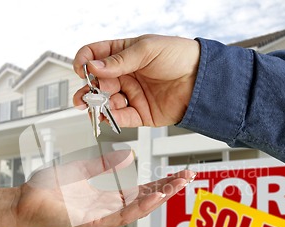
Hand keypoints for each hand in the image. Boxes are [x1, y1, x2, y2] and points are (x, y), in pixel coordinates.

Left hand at [14, 150, 195, 226]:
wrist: (24, 201)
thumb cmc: (49, 187)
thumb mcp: (82, 169)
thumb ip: (105, 164)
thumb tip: (130, 155)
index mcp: (109, 198)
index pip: (142, 190)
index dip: (162, 183)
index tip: (179, 174)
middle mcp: (109, 210)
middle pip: (145, 200)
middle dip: (168, 190)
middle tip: (188, 178)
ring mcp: (102, 219)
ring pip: (137, 210)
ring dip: (158, 198)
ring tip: (176, 186)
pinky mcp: (92, 225)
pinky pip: (119, 216)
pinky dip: (138, 207)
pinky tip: (153, 197)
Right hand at [73, 34, 199, 127]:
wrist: (203, 79)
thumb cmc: (180, 56)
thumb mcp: (147, 49)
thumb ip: (119, 60)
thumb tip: (94, 67)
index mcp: (124, 54)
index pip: (95, 56)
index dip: (85, 62)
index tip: (82, 69)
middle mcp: (125, 75)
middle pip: (97, 83)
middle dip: (87, 90)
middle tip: (85, 95)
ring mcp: (132, 94)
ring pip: (106, 102)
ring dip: (97, 106)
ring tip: (95, 106)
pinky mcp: (141, 113)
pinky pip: (122, 118)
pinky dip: (112, 118)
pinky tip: (106, 116)